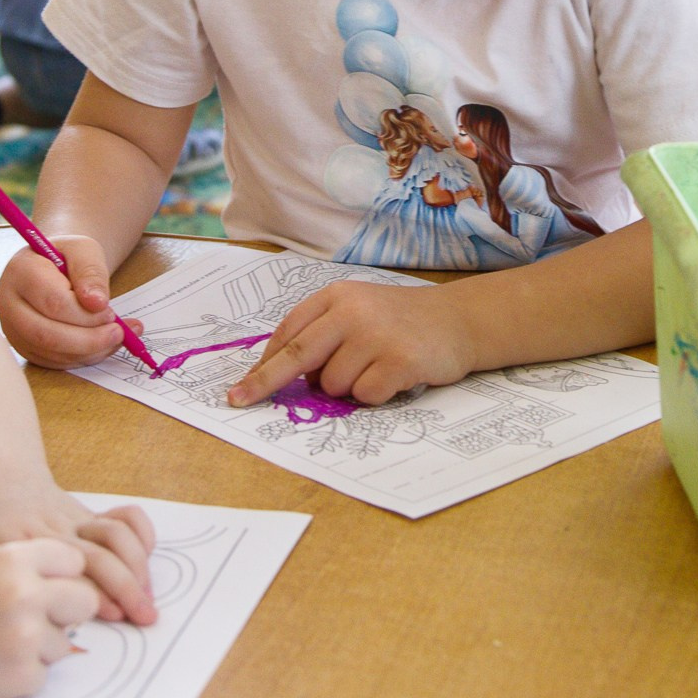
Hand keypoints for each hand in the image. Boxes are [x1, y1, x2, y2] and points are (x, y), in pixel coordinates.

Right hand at [0, 235, 140, 368]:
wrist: (52, 265)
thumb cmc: (67, 256)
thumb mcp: (84, 250)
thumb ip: (91, 272)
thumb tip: (97, 303)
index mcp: (20, 271)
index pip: (53, 302)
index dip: (86, 314)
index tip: (110, 311)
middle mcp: (8, 302)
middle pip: (46, 334)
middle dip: (89, 339)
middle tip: (118, 333)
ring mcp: (13, 328)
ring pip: (50, 352)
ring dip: (89, 351)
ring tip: (115, 337)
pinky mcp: (24, 346)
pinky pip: (53, 361)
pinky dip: (82, 358)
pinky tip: (101, 345)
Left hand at [0, 476, 156, 625]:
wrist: (1, 467)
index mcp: (24, 541)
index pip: (62, 566)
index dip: (88, 590)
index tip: (107, 615)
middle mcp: (57, 530)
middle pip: (100, 553)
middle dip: (125, 585)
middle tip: (143, 617)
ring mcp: (79, 520)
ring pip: (118, 536)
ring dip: (139, 566)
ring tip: (148, 600)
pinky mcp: (93, 515)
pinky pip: (126, 518)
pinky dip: (142, 535)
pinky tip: (148, 561)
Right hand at [0, 539, 99, 697]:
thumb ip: (28, 569)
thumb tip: (82, 579)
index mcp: (13, 557)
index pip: (73, 561)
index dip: (61, 577)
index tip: (44, 588)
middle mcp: (24, 592)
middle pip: (85, 600)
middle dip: (66, 613)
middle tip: (32, 620)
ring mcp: (26, 635)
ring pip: (65, 643)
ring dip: (39, 649)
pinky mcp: (22, 675)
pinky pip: (44, 674)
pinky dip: (21, 676)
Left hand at [226, 280, 474, 408]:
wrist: (458, 320)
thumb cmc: (399, 321)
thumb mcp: (358, 311)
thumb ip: (322, 334)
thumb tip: (280, 374)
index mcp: (336, 296)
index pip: (289, 333)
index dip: (263, 363)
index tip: (241, 387)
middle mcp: (353, 311)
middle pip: (297, 355)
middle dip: (265, 383)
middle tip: (240, 401)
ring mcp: (376, 335)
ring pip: (333, 385)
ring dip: (347, 389)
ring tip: (374, 369)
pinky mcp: (399, 361)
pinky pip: (364, 396)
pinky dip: (373, 396)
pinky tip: (393, 378)